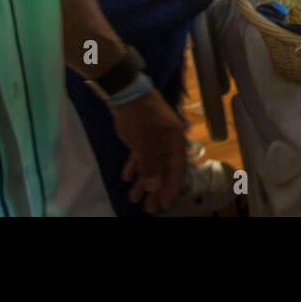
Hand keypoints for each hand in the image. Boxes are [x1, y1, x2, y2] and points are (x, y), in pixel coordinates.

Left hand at [110, 89, 186, 213]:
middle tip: (149, 208)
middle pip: (163, 170)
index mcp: (174, 140)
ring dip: (142, 182)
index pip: (175, 168)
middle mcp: (167, 142)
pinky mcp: (141, 138)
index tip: (164, 204)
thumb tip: (154, 188)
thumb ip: (151, 164)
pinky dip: (134, 167)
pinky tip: (126, 178)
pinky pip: (140, 157)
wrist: (125, 92)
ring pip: (150, 165)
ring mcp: (154, 140)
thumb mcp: (146, 141)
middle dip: (155, 190)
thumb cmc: (140, 115)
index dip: (170, 187)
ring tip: (133, 198)